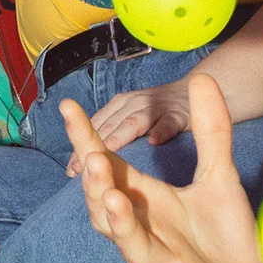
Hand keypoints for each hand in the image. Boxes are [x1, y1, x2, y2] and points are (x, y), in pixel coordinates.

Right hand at [61, 76, 262, 262]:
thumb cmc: (222, 236)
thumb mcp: (221, 177)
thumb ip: (210, 130)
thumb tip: (201, 78)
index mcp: (142, 200)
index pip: (105, 165)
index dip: (85, 138)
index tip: (68, 106)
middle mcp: (143, 232)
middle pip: (104, 207)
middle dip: (97, 185)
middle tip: (96, 160)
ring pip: (133, 251)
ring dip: (122, 228)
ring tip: (118, 201)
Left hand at [66, 79, 191, 174]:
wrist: (192, 92)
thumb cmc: (159, 112)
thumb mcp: (134, 117)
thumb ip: (116, 132)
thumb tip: (89, 159)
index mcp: (120, 106)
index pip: (96, 126)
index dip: (80, 146)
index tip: (70, 170)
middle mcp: (133, 103)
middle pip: (109, 125)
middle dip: (91, 147)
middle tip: (78, 170)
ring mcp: (156, 107)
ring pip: (134, 121)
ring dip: (119, 137)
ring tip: (104, 155)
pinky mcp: (179, 114)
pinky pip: (168, 122)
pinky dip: (161, 130)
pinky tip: (155, 141)